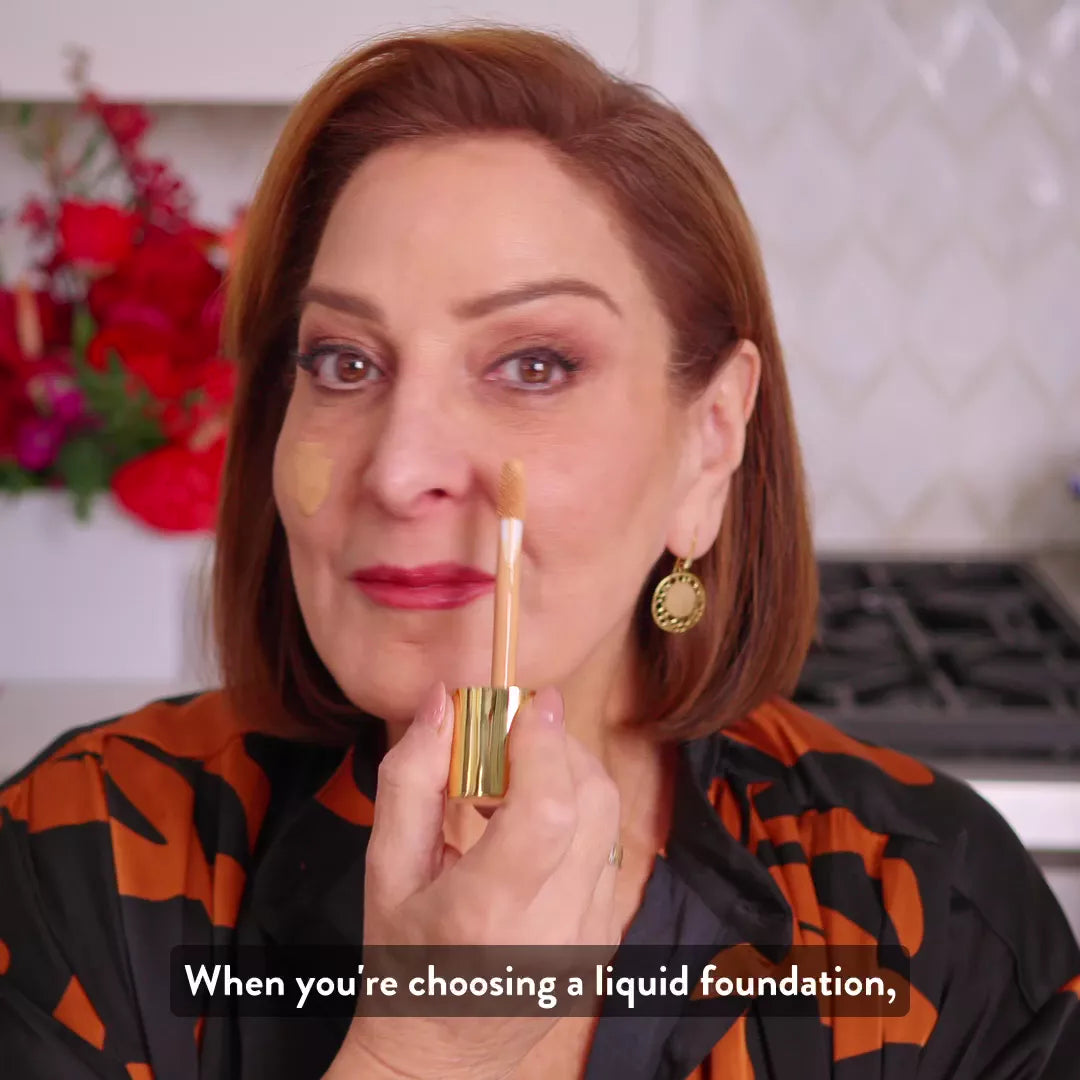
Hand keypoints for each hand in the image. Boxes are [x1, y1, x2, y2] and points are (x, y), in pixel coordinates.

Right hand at [326, 683, 620, 1079]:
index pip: (545, 814)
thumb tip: (443, 701)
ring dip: (571, 774)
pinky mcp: (609, 936)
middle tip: (515, 732)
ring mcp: (592, 937)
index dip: (544, 747)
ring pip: (609, 820)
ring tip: (517, 777)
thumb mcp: (383, 869)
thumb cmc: (401, 955)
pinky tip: (534, 821)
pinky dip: (579, 813)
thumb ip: (410, 780)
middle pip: (590, 804)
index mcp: (487, 914)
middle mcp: (554, 928)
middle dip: (558, 747)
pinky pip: (610, 848)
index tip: (529, 702)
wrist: (442, 1051)